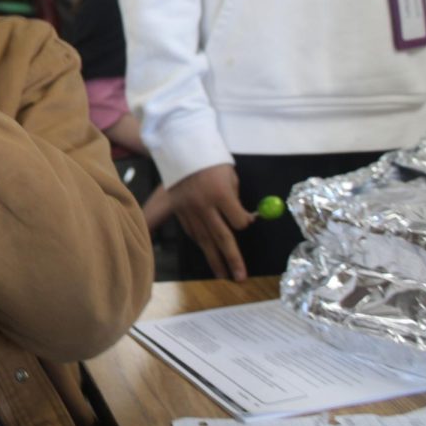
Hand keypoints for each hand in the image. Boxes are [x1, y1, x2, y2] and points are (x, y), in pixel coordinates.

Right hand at [168, 164, 253, 280]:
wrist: (180, 148)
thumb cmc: (211, 159)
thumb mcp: (230, 175)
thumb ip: (234, 198)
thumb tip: (243, 219)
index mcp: (221, 193)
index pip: (239, 220)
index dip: (245, 222)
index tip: (248, 221)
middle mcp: (204, 204)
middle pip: (222, 237)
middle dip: (232, 259)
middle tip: (239, 278)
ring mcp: (188, 208)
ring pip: (203, 238)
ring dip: (214, 257)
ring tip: (222, 273)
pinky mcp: (177, 209)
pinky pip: (189, 230)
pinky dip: (199, 242)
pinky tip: (206, 252)